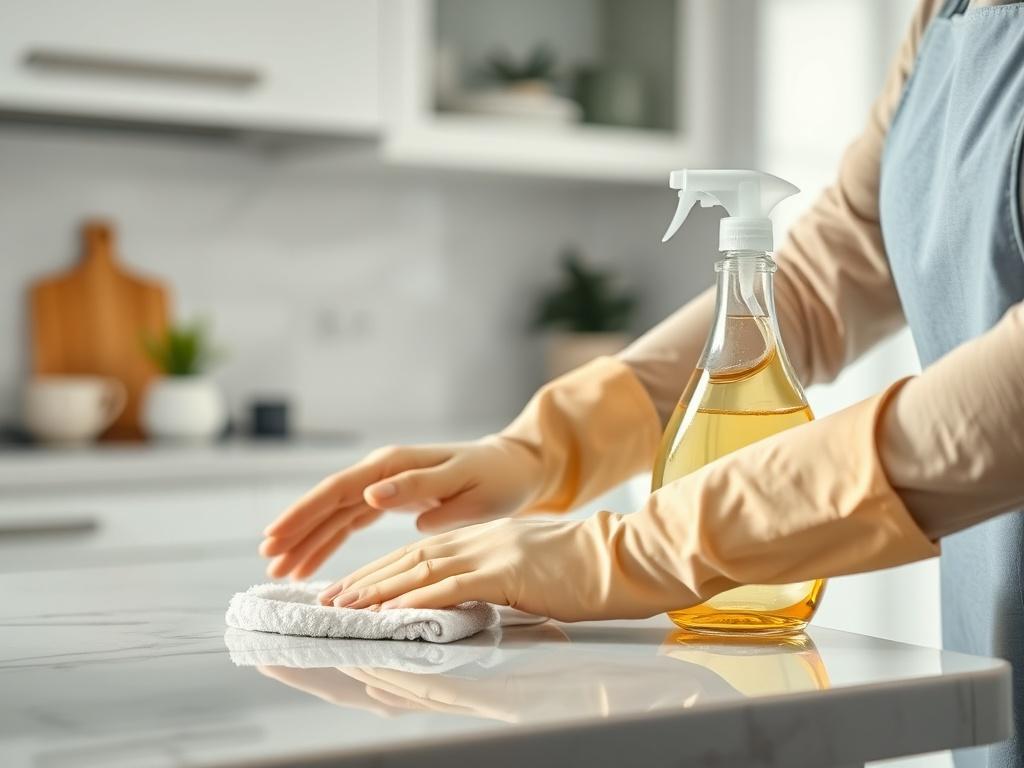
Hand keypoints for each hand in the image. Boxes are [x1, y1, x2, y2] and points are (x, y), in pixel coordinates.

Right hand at [260, 437, 543, 579]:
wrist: (514, 468)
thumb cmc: (494, 476)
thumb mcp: (463, 481)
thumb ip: (419, 487)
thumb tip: (372, 495)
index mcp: (394, 466)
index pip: (338, 491)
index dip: (304, 514)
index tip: (276, 537)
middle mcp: (382, 473)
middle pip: (327, 502)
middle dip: (295, 530)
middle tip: (266, 560)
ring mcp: (384, 486)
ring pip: (334, 515)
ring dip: (306, 540)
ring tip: (279, 570)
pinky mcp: (390, 499)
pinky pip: (350, 522)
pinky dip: (329, 541)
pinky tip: (309, 563)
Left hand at [316, 512, 699, 621]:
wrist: (630, 556)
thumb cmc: (592, 568)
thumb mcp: (537, 566)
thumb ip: (502, 574)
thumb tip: (475, 594)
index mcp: (490, 537)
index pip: (425, 554)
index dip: (385, 571)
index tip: (356, 587)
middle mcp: (484, 539)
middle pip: (413, 559)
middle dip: (368, 580)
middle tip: (332, 597)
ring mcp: (495, 553)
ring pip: (422, 570)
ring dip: (379, 589)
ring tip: (346, 604)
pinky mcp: (509, 572)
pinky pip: (453, 587)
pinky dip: (417, 598)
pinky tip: (394, 609)